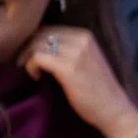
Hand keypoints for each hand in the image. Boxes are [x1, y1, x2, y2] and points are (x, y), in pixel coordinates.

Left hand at [21, 26, 137, 137]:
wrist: (114, 110)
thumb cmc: (98, 90)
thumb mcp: (85, 60)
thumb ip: (68, 49)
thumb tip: (38, 44)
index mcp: (85, 35)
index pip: (49, 28)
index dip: (34, 40)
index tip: (29, 55)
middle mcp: (81, 39)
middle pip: (40, 33)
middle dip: (27, 47)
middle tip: (23, 63)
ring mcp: (75, 52)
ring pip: (36, 44)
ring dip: (27, 57)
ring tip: (31, 71)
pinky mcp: (68, 67)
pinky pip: (38, 57)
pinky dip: (31, 66)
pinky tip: (36, 76)